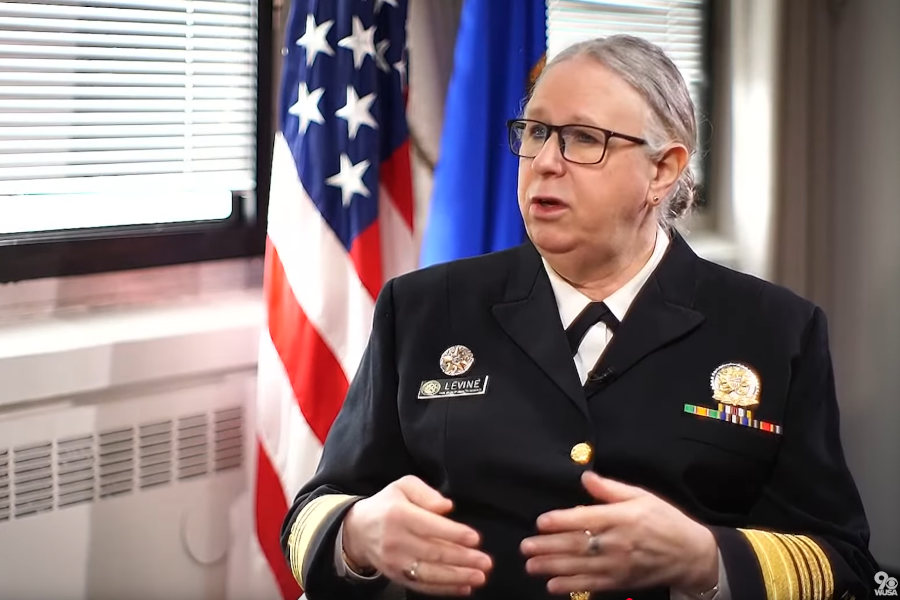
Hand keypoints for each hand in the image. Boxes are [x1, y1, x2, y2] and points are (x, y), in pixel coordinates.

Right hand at [342, 475, 492, 595]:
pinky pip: (423, 586)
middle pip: (433, 553)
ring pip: (430, 573)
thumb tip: (447, 507)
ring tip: (479, 577)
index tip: (475, 538)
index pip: (430, 526)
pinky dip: (444, 589)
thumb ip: (426, 493)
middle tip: (486, 562)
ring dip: (457, 577)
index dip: (454, 533)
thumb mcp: (403, 486)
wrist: (359, 530)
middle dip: (463, 559)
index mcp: (399, 515)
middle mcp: (396, 541)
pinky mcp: (396, 577)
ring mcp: (395, 562)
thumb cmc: (388, 504)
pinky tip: (464, 587)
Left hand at [520, 471, 717, 594]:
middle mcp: (617, 542)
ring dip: (553, 567)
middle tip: (525, 547)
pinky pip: (592, 585)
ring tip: (531, 565)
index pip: (585, 519)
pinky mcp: (620, 581)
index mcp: (621, 518)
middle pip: (577, 545)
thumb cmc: (664, 520)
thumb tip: (585, 477)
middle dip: (548, 546)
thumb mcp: (641, 496)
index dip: (560, 521)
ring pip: (580, 566)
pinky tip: (553, 586)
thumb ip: (610, 489)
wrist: (691, 554)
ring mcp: (618, 565)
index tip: (540, 522)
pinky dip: (571, 587)